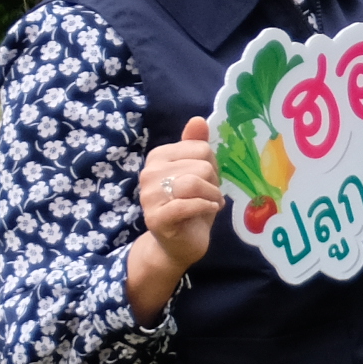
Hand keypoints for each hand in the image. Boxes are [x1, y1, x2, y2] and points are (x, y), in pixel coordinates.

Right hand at [137, 116, 228, 276]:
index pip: (201, 149)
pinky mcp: (156, 217)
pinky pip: (188, 204)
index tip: (207, 181)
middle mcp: (149, 173)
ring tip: (210, 204)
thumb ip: (196, 145)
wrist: (179, 243)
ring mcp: (149, 195)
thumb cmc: (192, 204)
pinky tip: (208, 210)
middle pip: (201, 165)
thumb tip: (198, 119)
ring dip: (212, 195)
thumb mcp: (199, 172)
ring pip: (194, 182)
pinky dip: (205, 207)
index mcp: (159, 156)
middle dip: (213, 182)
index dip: (212, 166)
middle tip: (208, 195)